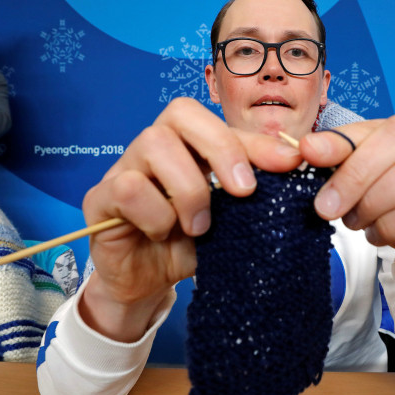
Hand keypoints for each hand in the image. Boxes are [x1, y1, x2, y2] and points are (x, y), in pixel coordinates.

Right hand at [79, 98, 302, 340]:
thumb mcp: (229, 218)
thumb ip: (252, 191)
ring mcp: (125, 167)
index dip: (256, 140)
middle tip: (244, 191)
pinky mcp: (101, 196)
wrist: (148, 283)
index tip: (289, 163)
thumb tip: (293, 163)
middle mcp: (156, 146)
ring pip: (153, 143)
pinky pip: (127, 186)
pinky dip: (155, 213)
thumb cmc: (190, 243)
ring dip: (188, 189)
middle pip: (180, 112)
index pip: (220, 123)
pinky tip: (162, 233)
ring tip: (200, 226)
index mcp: (190, 145)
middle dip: (221, 148)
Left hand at [298, 115, 394, 307]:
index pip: (375, 126)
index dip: (340, 140)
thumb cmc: (391, 207)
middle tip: (327, 207)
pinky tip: (380, 234)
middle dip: (355, 175)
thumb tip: (305, 147)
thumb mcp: (359, 183)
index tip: (307, 153)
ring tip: (357, 222)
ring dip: (377, 202)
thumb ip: (337, 161)